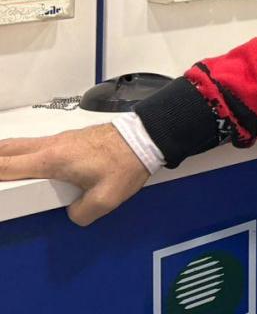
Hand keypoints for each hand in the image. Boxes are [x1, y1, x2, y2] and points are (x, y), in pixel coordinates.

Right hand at [0, 124, 149, 224]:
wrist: (146, 138)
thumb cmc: (126, 165)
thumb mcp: (105, 199)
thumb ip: (81, 213)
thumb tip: (72, 214)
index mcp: (51, 160)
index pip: (6, 166)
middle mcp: (50, 146)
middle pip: (6, 149)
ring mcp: (59, 140)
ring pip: (20, 144)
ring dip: (5, 154)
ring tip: (1, 168)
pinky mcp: (69, 138)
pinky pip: (35, 145)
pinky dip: (21, 152)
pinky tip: (26, 163)